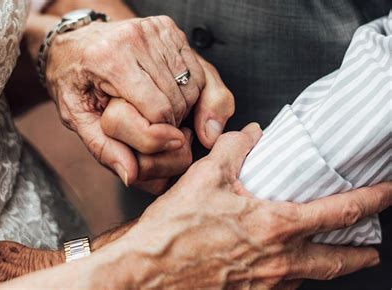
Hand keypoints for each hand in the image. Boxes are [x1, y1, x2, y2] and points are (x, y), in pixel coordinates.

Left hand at [45, 16, 232, 185]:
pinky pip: (198, 71)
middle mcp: (135, 38)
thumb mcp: (76, 118)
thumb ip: (103, 148)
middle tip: (150, 127)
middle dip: (170, 124)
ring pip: (193, 87)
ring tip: (155, 111)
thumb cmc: (74, 81)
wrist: (74, 43)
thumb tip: (131, 175)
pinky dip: (190, 91)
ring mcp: (155, 30)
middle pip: (178, 100)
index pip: (158, 111)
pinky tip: (168, 95)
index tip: (152, 144)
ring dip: (183, 108)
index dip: (159, 136)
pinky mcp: (169, 28)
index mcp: (108, 60)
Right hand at [104, 124, 388, 288]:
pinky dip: (294, 275)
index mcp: (275, 226)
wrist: (148, 273)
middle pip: (340, 259)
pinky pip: (285, 287)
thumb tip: (252, 135)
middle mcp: (280, 261)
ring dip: (327, 264)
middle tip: (373, 245)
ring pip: (313, 277)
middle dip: (363, 252)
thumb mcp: (205, 176)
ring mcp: (267, 284)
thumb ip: (235, 148)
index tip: (387, 193)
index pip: (340, 212)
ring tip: (329, 253)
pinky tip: (283, 265)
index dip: (372, 201)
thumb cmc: (175, 229)